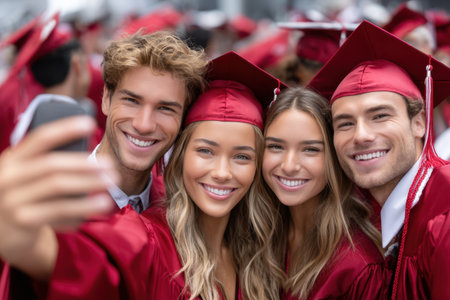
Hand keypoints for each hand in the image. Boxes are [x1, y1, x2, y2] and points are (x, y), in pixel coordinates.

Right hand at [0, 116, 117, 279]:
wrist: (2, 228)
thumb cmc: (26, 192)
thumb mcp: (29, 172)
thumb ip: (49, 161)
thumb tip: (90, 154)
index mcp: (14, 158)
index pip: (40, 138)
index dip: (65, 129)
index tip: (90, 123)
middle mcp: (9, 176)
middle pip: (52, 165)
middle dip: (85, 164)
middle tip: (111, 167)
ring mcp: (14, 199)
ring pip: (58, 188)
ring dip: (88, 186)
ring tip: (110, 188)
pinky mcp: (24, 220)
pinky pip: (58, 212)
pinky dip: (80, 209)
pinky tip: (96, 208)